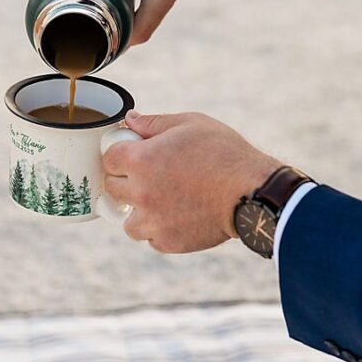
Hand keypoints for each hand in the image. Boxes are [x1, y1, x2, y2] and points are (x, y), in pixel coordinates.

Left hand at [102, 110, 282, 253]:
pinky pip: (152, 239)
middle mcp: (141, 193)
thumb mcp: (192, 124)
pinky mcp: (169, 242)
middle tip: (150, 176)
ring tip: (163, 202)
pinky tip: (179, 216)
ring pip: (128, 221)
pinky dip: (161, 230)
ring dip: (140, 212)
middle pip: (112, 189)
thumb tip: (130, 120)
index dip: (121, 154)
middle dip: (126, 181)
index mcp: (141, 160)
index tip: (133, 155)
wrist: (252, 192)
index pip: (108, 159)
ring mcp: (153, 221)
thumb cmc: (225, 153)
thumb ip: (155, 123)